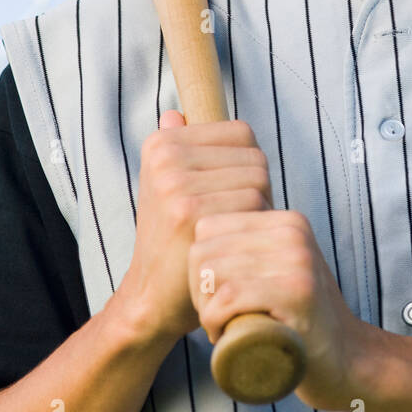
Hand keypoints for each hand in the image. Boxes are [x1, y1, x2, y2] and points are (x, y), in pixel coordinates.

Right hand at [111, 113, 272, 349]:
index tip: (228, 195)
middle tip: (233, 221)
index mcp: (161, 144)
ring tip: (233, 232)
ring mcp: (175, 183)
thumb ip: (177, 149)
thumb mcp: (164, 189)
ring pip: (258, 180)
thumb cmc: (172, 240)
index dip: (247, 166)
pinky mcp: (189, 211)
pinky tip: (234, 244)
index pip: (241, 133)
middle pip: (254, 156)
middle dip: (257, 189)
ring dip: (259, 210)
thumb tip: (176, 114)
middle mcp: (165, 156)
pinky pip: (253, 203)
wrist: (152, 297)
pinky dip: (254, 225)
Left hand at [189, 207, 374, 411]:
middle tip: (215, 317)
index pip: (208, 226)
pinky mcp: (296, 290)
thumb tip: (204, 232)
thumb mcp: (282, 269)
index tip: (212, 296)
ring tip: (222, 327)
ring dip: (204, 308)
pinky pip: (228, 296)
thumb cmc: (300, 320)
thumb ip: (258, 247)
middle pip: (204, 250)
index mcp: (286, 220)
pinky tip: (223, 336)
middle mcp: (293, 231)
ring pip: (212, 272)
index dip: (198, 266)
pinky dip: (214, 320)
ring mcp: (297, 259)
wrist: (348, 360)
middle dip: (197, 289)